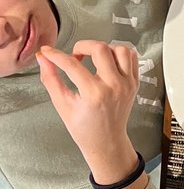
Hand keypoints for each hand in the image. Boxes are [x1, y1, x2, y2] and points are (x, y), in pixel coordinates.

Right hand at [36, 41, 139, 181]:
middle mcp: (114, 86)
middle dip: (82, 46)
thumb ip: (51, 80)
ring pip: (120, 49)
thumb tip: (43, 60)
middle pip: (100, 49)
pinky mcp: (135, 82)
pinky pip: (132, 57)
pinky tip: (107, 62)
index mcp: (94, 94)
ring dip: (104, 49)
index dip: (56, 55)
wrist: (106, 142)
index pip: (72, 64)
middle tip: (74, 56)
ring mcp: (128, 84)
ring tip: (92, 58)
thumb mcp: (62, 105)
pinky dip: (119, 54)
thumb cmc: (85, 128)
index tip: (48, 52)